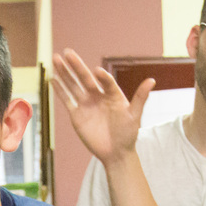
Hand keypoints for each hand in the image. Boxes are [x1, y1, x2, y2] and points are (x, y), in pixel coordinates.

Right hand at [51, 48, 149, 164]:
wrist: (116, 153)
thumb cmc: (127, 135)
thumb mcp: (135, 115)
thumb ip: (140, 97)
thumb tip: (152, 80)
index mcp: (112, 94)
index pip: (105, 81)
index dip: (102, 77)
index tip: (97, 72)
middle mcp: (98, 96)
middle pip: (85, 78)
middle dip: (76, 65)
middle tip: (68, 52)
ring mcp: (86, 104)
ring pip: (73, 86)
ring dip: (64, 73)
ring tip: (56, 58)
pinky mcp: (77, 115)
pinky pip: (67, 100)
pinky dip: (60, 90)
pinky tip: (53, 79)